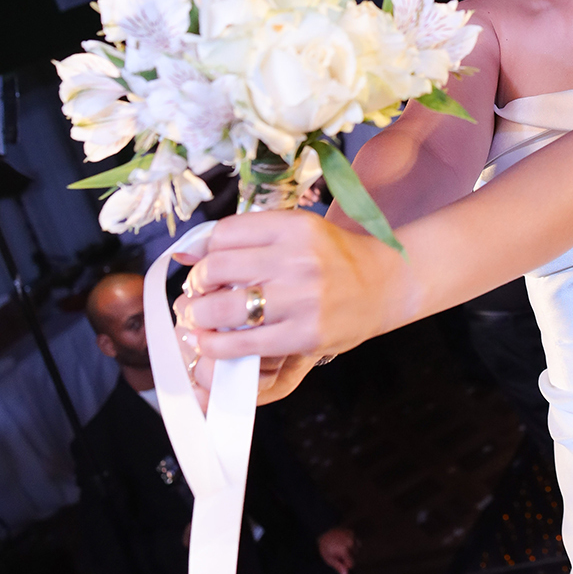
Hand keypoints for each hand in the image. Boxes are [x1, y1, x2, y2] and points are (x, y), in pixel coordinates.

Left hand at [173, 210, 406, 403]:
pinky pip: (244, 344)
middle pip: (217, 268)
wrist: (384, 285)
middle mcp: (299, 259)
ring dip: (199, 316)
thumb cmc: (333, 259)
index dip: (205, 252)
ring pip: (223, 308)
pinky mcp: (306, 334)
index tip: (207, 266)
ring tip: (199, 320)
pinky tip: (210, 343)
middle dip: (198, 285)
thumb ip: (249, 238)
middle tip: (198, 295)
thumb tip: (186, 254)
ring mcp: (303, 299)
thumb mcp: (297, 233)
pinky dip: (216, 346)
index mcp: (295, 227)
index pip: (224, 234)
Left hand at [318, 526, 356, 573]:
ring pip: (356, 550)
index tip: (338, 561)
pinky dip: (353, 545)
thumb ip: (339, 568)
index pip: (352, 564)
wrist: (323, 532)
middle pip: (355, 557)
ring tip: (340, 548)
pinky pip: (357, 543)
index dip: (345, 565)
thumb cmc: (325, 548)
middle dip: (348, 557)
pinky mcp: (352, 533)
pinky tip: (344, 543)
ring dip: (350, 551)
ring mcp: (352, 537)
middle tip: (338, 553)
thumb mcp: (330, 560)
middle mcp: (350, 543)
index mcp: (344, 551)